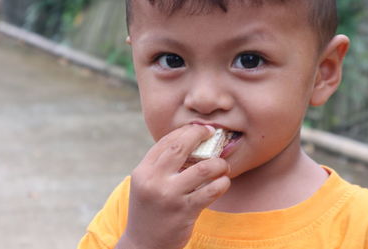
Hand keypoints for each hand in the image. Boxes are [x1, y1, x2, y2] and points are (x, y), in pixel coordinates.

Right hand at [117, 124, 230, 248]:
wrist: (143, 246)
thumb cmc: (150, 210)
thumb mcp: (146, 185)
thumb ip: (161, 166)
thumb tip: (189, 142)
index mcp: (143, 171)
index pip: (166, 141)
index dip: (186, 131)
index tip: (200, 129)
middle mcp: (154, 181)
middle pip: (181, 146)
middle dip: (201, 135)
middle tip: (214, 134)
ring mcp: (169, 196)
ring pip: (203, 168)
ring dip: (218, 164)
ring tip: (223, 166)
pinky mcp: (185, 211)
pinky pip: (211, 191)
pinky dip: (223, 183)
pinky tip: (224, 182)